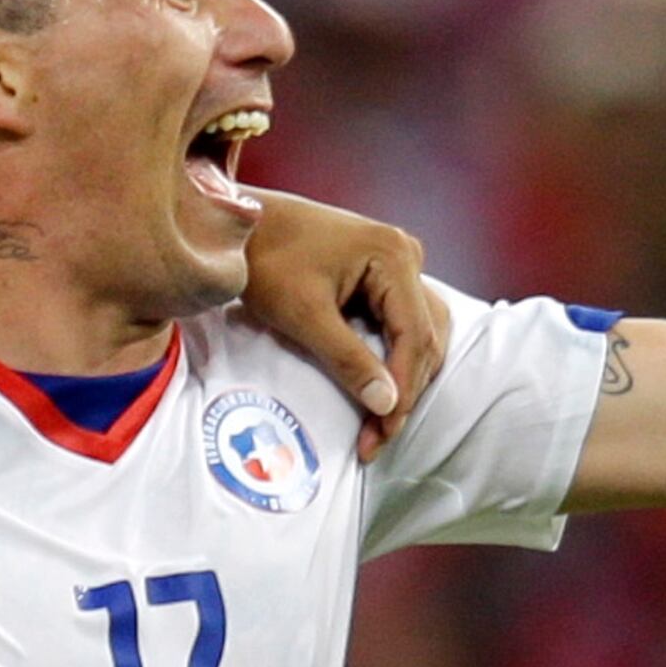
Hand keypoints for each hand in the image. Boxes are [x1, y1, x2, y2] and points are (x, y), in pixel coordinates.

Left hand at [240, 192, 449, 431]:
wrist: (241, 227)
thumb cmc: (265, 261)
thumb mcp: (304, 315)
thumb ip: (347, 359)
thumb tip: (387, 404)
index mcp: (393, 256)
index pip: (415, 336)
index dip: (403, 390)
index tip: (382, 432)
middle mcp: (406, 254)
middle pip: (424, 338)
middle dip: (403, 392)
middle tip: (376, 439)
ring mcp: (398, 262)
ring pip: (419, 333)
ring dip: (403, 379)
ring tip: (377, 423)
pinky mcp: (383, 273)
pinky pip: (402, 323)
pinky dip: (393, 358)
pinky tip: (377, 389)